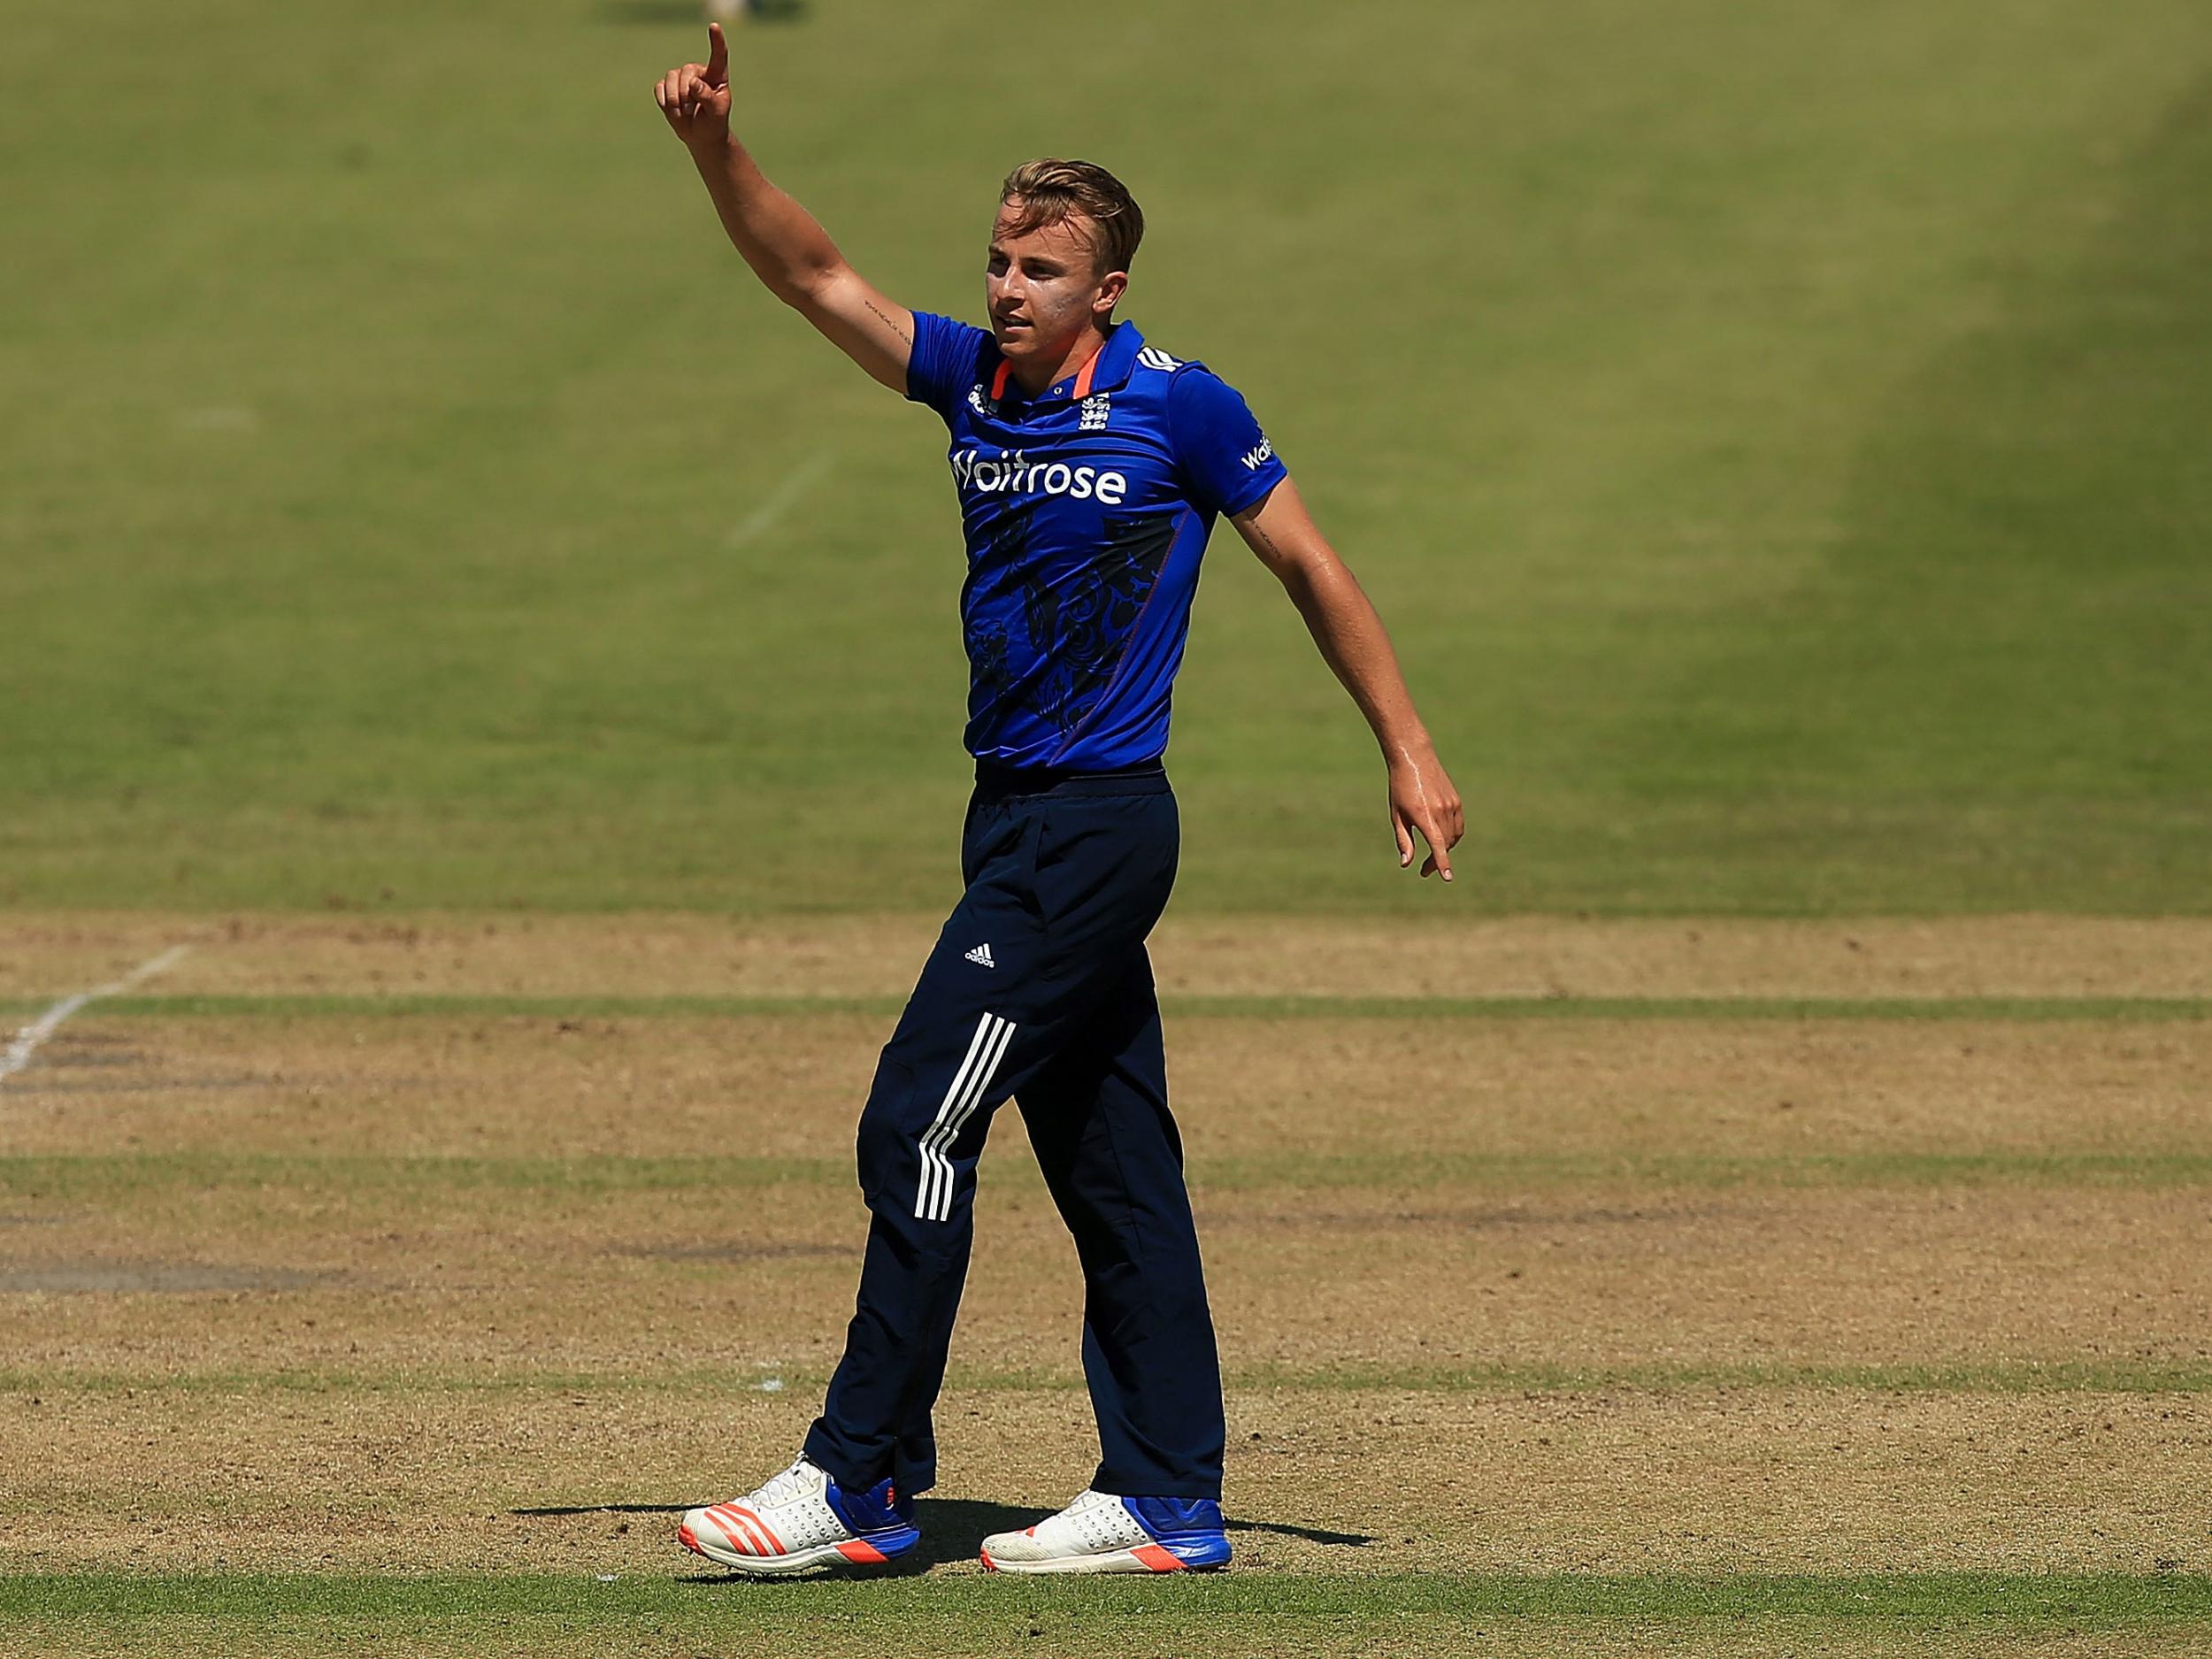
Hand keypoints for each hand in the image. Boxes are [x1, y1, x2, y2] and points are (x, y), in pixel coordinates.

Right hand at [654, 22, 731, 149]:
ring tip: (683, 113)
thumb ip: (707, 97)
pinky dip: (665, 102)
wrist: (700, 135)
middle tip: (690, 111)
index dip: (716, 41)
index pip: (718, 55)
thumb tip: (693, 83)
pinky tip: (673, 111)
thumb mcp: (716, 112)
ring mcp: (681, 78)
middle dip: (685, 94)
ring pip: (670, 78)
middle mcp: (697, 72)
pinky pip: (659, 88)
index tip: (714, 26)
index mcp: (716, 76)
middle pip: (685, 71)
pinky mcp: (666, 86)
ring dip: (675, 100)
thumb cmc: (713, 122)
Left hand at [1388, 743, 1463, 882]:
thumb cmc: (1400, 788)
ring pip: (1453, 837)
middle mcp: (1440, 810)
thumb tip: (1406, 864)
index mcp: (1423, 814)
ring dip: (1444, 849)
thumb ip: (1404, 840)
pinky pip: (1458, 827)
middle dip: (1436, 860)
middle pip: (1444, 844)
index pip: (1436, 844)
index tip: (1447, 877)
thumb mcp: (1397, 815)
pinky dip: (1452, 838)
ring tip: (1432, 855)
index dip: (1441, 862)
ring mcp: (1451, 805)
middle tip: (1424, 870)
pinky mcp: (1457, 801)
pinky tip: (1442, 840)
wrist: (1415, 758)